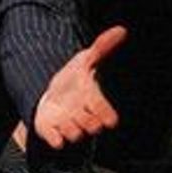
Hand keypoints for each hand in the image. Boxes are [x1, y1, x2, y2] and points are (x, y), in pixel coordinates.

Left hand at [31, 25, 126, 148]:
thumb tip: (121, 30)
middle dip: (84, 117)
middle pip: (91, 127)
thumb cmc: (74, 80)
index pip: (108, 116)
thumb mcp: (86, 60)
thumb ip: (102, 47)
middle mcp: (86, 118)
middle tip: (76, 106)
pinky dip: (55, 136)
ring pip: (74, 134)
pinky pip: (57, 142)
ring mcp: (70, 127)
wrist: (51, 96)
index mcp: (96, 103)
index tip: (99, 107)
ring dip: (68, 124)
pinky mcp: (54, 134)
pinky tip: (53, 127)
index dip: (104, 112)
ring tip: (63, 113)